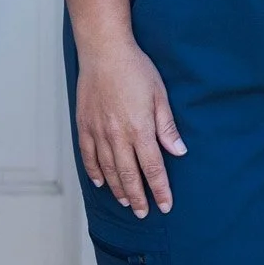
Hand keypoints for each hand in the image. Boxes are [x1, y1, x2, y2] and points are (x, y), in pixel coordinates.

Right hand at [75, 36, 186, 216]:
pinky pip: (88, 156)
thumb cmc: (135, 68)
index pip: (153, 168)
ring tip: (126, 202)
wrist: (104, 51)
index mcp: (140, 128)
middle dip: (138, 197)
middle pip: (129, 175)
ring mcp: (98, 132)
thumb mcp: (160, 94)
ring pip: (108, 169)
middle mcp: (118, 135)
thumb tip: (178, 151)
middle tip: (143, 213)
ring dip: (118, 189)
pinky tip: (100, 182)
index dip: (159, 189)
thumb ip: (167, 126)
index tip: (165, 204)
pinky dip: (94, 172)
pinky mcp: (85, 126)